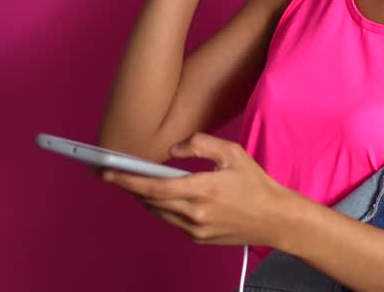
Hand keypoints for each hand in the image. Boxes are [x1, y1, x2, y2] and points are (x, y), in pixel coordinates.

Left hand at [100, 131, 301, 248]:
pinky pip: (172, 222)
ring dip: (146, 198)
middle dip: (131, 187)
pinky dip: (165, 208)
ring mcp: (196, 230)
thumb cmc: (256, 184)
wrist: (275, 219)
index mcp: (203, 190)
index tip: (108, 172)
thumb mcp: (233, 153)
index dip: (128, 180)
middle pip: (150, 201)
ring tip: (140, 183)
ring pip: (158, 213)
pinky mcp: (199, 239)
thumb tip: (173, 149)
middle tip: (117, 174)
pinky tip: (168, 197)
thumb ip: (200, 144)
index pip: (154, 186)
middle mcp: (196, 213)